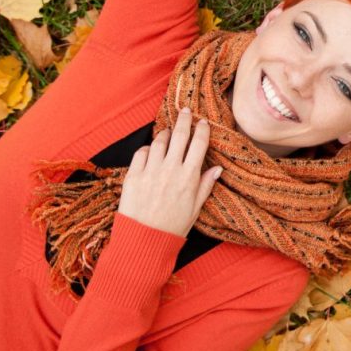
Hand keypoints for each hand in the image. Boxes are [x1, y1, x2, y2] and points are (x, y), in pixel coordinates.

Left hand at [117, 107, 221, 236]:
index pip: (198, 144)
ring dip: (165, 133)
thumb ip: (205, 185)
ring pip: (159, 141)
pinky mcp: (133, 176)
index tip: (203, 122)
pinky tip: (151, 150)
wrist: (145, 239)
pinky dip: (147, 148)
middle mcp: (170, 170)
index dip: (202, 130)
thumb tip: (218, 168)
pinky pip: (141, 153)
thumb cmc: (174, 226)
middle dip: (184, 120)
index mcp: (189, 177)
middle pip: (179, 136)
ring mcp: (150, 171)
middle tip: (185, 111)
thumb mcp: (196, 207)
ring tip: (168, 130)